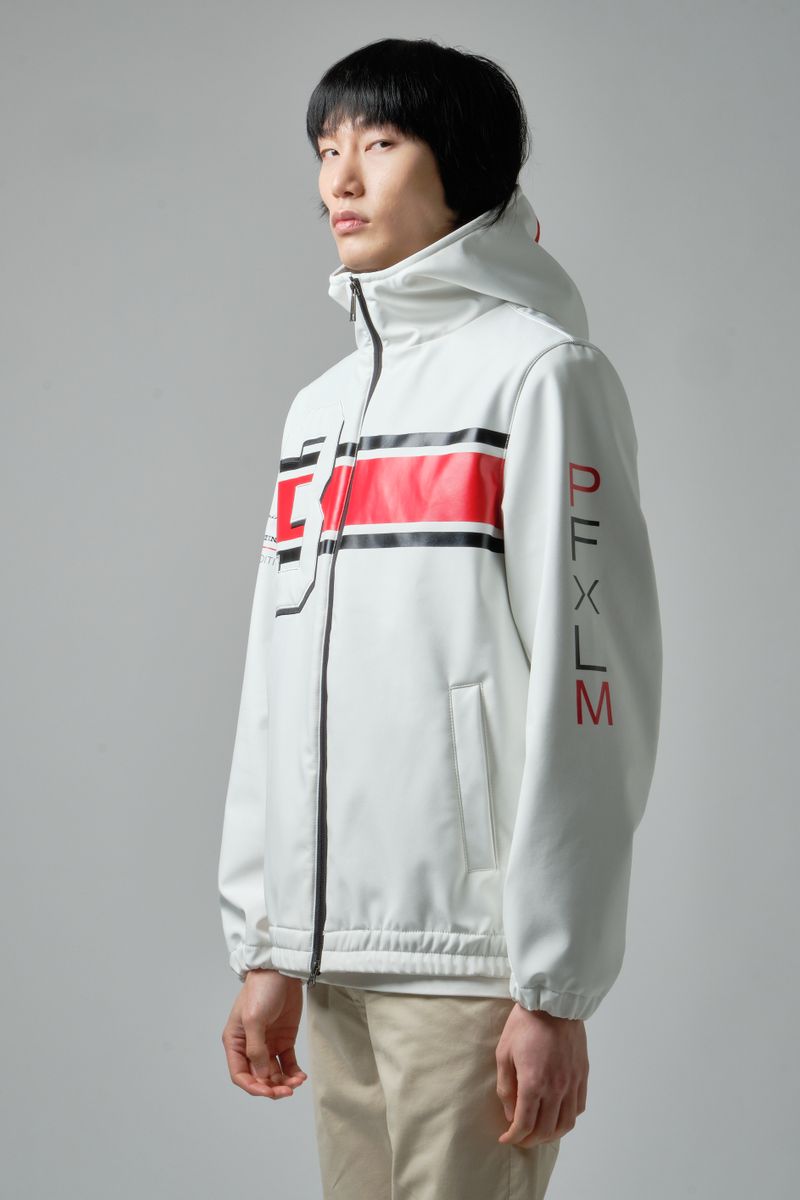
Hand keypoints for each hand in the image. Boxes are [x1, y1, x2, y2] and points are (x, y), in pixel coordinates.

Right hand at [221, 968, 307, 1098]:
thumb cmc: (261, 990)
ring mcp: (268, 1043)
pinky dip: (293, 1072)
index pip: (240, 1074)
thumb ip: (256, 1049)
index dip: (252, 1087)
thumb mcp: (254, 1018)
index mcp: (235, 1042)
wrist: (281, 971)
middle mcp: (250, 1046)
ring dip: (284, 1082)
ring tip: (297, 1082)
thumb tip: (262, 1076)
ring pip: (274, 1073)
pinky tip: (300, 1076)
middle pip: (258, 1077)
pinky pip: (287, 1062)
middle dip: (271, 1088)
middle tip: (287, 1091)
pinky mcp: (284, 1039)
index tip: (268, 1092)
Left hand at [495, 1004, 587, 1145]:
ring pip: (566, 1124)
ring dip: (551, 1135)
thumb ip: (506, 1087)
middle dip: (530, 1140)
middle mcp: (556, 1089)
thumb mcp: (504, 1053)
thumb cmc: (524, 1024)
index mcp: (533, 1083)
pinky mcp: (582, 1075)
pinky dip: (568, 1119)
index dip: (514, 1137)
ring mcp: (572, 1083)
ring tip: (539, 1133)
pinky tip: (558, 1115)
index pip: (525, 1124)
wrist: (553, 1003)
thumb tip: (510, 1113)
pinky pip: (579, 1107)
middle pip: (546, 1130)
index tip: (506, 1138)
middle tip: (520, 1138)